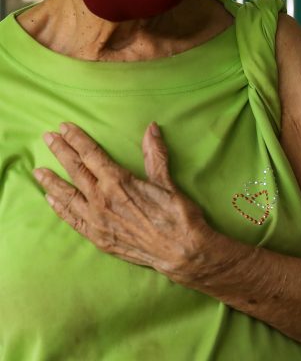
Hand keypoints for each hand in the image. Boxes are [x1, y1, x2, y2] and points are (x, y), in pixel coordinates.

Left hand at [33, 122, 212, 281]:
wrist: (181, 252)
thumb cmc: (177, 216)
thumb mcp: (167, 182)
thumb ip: (155, 154)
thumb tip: (152, 128)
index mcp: (118, 182)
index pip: (92, 154)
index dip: (77, 139)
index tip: (65, 128)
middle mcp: (102, 200)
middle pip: (76, 170)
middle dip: (61, 152)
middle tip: (48, 137)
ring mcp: (97, 220)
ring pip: (67, 195)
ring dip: (52, 181)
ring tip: (38, 170)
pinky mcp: (98, 237)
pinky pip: (72, 219)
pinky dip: (60, 208)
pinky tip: (51, 199)